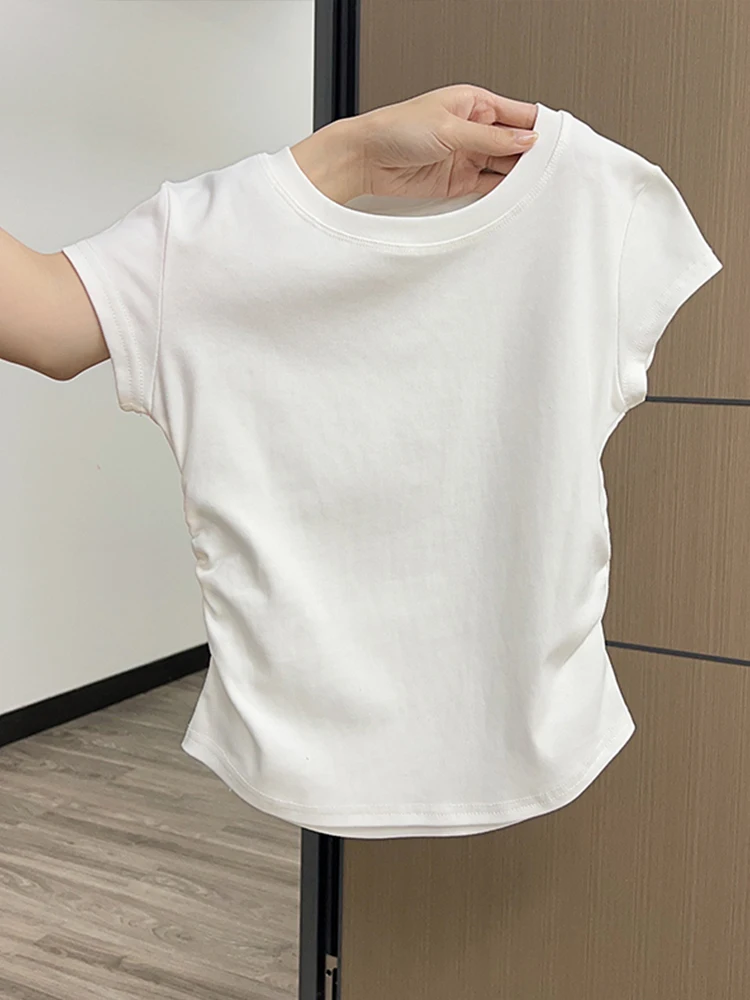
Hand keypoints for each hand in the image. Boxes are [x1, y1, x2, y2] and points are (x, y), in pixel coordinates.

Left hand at [291, 84, 537, 204]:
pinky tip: (513, 199)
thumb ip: (491, 138)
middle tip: (552, 172)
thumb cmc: (395, 129)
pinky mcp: (458, 182)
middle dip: (533, 157)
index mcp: (475, 103)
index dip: (541, 129)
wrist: (365, 159)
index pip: (520, 115)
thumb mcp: (450, 128)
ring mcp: (467, 157)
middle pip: (516, 144)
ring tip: (536, 188)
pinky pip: (488, 188)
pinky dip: (501, 194)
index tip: (560, 143)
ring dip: (519, 179)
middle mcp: (474, 129)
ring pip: (504, 168)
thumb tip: (527, 141)